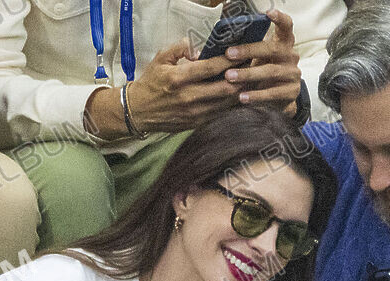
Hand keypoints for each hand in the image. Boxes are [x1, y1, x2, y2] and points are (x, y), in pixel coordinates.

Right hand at [99, 39, 241, 135]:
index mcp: (179, 78)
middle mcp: (188, 97)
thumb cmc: (151, 83)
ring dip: (239, 92)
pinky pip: (219, 113)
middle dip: (240, 78)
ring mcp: (193, 113)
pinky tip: (238, 96)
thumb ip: (180, 48)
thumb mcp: (160, 59)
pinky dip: (230, 104)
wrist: (139, 111)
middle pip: (224, 88)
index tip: (240, 55)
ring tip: (249, 81)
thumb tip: (198, 48)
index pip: (210, 68)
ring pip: (225, 103)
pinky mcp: (196, 123)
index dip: (228, 61)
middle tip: (250, 69)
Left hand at [221, 10, 301, 113]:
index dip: (280, 19)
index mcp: (284, 44)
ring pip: (270, 72)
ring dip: (248, 74)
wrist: (280, 100)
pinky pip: (272, 94)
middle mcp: (291, 56)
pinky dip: (256, 96)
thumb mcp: (259, 59)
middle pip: (271, 49)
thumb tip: (223, 45)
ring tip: (230, 77)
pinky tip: (242, 97)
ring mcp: (293, 75)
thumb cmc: (264, 73)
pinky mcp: (292, 92)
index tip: (268, 13)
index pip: (286, 26)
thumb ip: (249, 51)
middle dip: (248, 51)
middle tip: (229, 54)